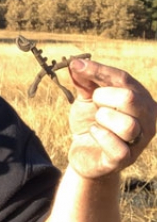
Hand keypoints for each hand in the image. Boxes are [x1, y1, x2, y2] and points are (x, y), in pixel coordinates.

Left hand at [67, 58, 156, 178]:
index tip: (75, 65)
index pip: (123, 79)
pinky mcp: (125, 159)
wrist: (83, 152)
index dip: (98, 70)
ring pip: (127, 125)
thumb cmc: (90, 121)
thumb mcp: (86, 98)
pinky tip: (94, 132)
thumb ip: (84, 81)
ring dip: (102, 119)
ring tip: (96, 121)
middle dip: (102, 97)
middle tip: (94, 104)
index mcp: (140, 98)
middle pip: (129, 98)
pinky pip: (118, 147)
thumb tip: (75, 62)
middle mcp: (147, 119)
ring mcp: (139, 140)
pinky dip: (100, 136)